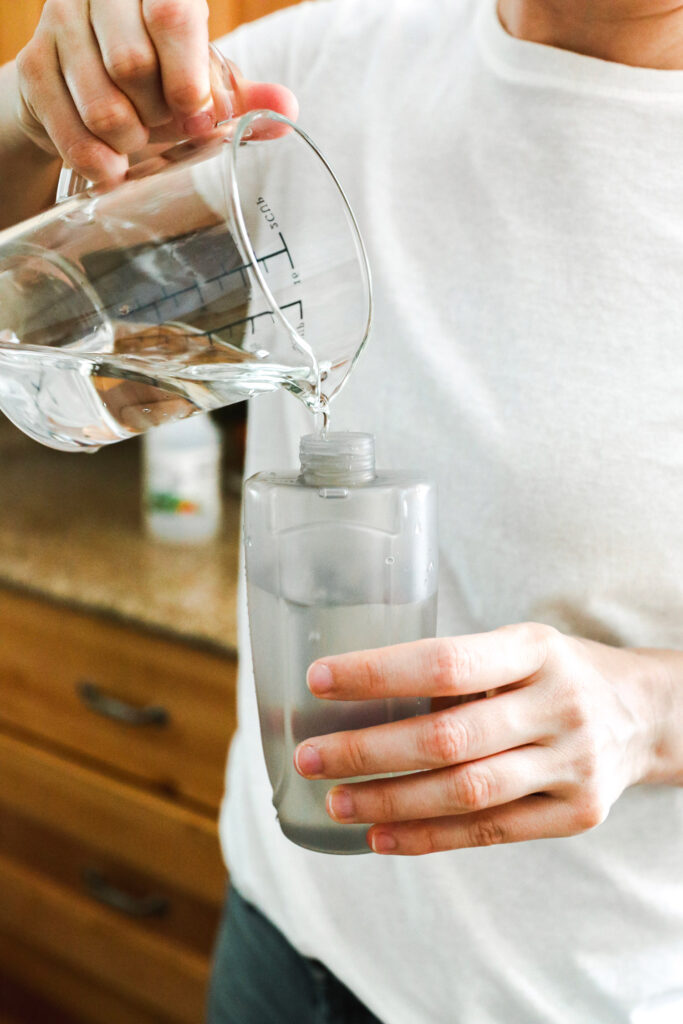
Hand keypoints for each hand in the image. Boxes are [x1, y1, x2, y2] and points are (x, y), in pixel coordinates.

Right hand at [13, 0, 297, 184]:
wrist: (75, 88)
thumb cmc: (149, 82)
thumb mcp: (198, 84)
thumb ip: (241, 97)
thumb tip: (286, 108)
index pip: (170, 14)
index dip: (188, 78)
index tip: (199, 119)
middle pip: (132, 64)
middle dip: (158, 114)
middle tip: (164, 125)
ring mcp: (59, 27)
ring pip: (102, 107)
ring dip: (130, 142)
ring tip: (137, 140)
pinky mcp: (34, 70)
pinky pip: (75, 135)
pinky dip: (101, 163)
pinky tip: (113, 165)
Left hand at [294, 623, 669, 854]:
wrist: (645, 714)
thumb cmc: (556, 672)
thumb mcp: (519, 647)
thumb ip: (459, 671)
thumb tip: (359, 698)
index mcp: (535, 649)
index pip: (446, 661)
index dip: (378, 674)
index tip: (319, 681)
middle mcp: (557, 704)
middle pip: (448, 737)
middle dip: (367, 751)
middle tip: (310, 757)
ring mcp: (572, 764)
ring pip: (465, 792)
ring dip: (390, 802)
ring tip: (336, 802)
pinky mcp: (575, 814)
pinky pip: (490, 832)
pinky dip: (429, 838)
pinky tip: (381, 837)